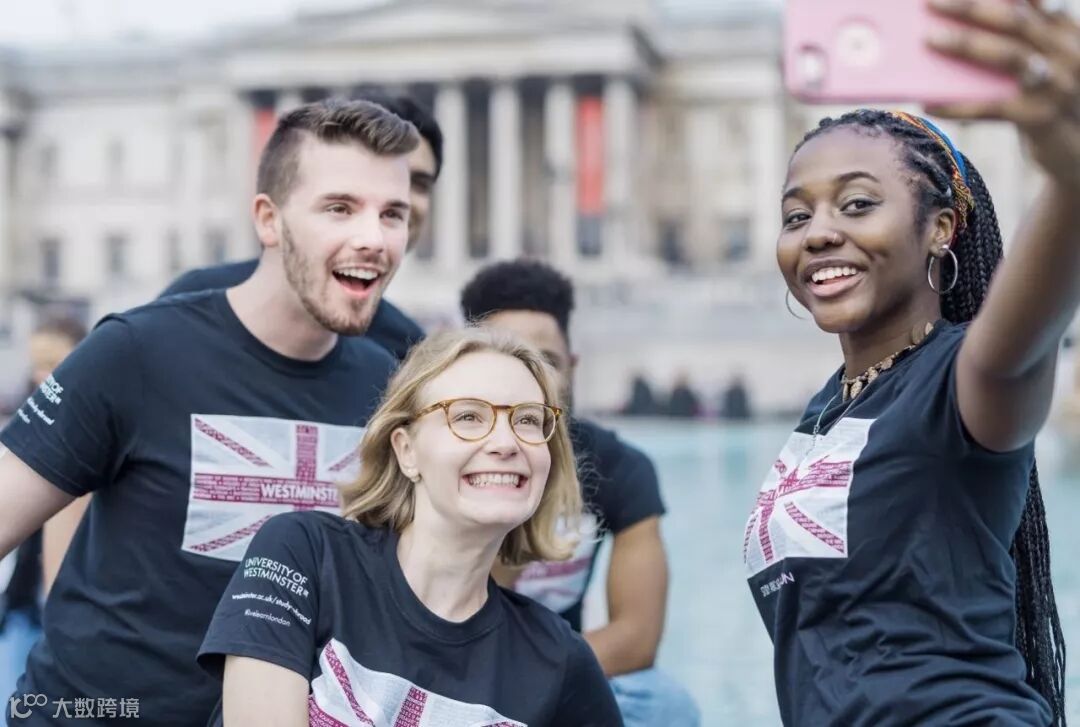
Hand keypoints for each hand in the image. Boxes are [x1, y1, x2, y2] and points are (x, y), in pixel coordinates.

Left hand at [926, 0, 1079, 187]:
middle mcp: (1068, 52)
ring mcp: (1057, 84)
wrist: (1078, 153)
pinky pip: (992, 107)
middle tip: (933, 1)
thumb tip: (952, 32)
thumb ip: (1018, 45)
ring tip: (929, 39)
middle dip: (972, 7)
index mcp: (1066, 32)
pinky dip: (958, 105)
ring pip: (1009, 55)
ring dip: (966, 44)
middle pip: (1017, 19)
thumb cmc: (1048, 104)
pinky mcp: (1040, 117)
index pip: (1034, 1)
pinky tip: (930, 103)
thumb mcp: (1044, 66)